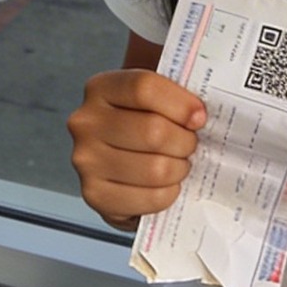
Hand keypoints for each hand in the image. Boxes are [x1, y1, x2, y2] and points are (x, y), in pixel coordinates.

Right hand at [67, 68, 205, 228]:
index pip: (144, 88)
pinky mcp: (95, 195)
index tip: (199, 117)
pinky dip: (168, 194)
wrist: (120, 163)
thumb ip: (174, 93)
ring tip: (178, 164)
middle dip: (184, 142)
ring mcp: (86, 160)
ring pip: (155, 168)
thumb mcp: (153, 98)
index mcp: (101, 88)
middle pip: (153, 131)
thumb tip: (200, 112)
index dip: (180, 104)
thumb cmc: (142, 125)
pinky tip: (165, 185)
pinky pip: (150, 198)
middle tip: (189, 145)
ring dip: (178, 169)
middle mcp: (86, 122)